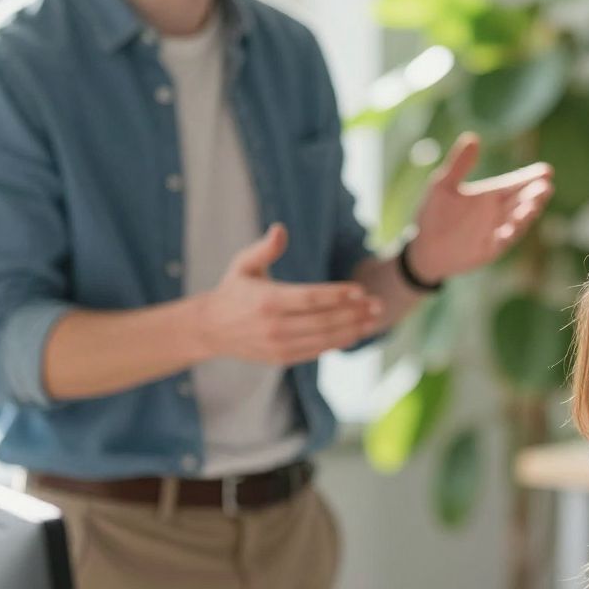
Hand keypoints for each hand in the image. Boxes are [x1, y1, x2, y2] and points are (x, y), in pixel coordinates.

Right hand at [195, 223, 383, 364]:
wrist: (210, 329)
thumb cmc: (233, 291)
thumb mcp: (243, 264)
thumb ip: (265, 249)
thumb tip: (280, 229)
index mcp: (268, 300)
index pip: (310, 298)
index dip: (337, 295)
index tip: (360, 291)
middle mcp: (274, 326)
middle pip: (323, 320)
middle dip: (354, 313)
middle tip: (378, 305)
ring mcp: (278, 345)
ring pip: (323, 339)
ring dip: (352, 330)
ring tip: (373, 320)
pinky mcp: (281, 358)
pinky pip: (315, 351)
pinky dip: (336, 343)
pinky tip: (354, 333)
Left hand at [409, 134, 552, 285]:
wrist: (423, 248)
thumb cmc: (433, 214)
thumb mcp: (443, 185)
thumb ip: (459, 164)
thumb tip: (473, 137)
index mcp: (490, 195)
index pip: (515, 184)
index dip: (530, 177)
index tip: (547, 170)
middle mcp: (497, 213)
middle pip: (522, 201)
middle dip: (536, 195)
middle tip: (546, 187)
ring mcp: (496, 232)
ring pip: (517, 221)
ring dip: (526, 214)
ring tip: (533, 205)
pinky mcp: (489, 250)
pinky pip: (502, 242)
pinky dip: (508, 234)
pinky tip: (511, 227)